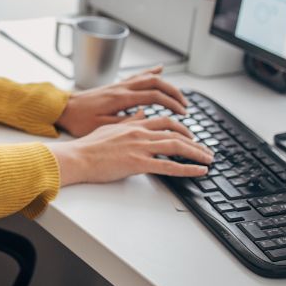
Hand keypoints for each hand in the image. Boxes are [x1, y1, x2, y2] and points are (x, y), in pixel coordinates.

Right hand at [46, 116, 212, 185]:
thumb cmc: (88, 147)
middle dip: (195, 141)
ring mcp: (140, 147)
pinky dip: (188, 168)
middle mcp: (139, 132)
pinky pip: (169, 166)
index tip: (190, 134)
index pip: (164, 121)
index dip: (180, 126)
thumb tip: (140, 114)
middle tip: (206, 149)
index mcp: (133, 124)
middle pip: (175, 133)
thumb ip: (127, 121)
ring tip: (209, 159)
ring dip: (197, 152)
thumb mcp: (109, 127)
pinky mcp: (138, 163)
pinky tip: (199, 171)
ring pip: (176, 146)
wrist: (76, 157)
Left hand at [55, 66, 189, 136]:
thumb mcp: (101, 126)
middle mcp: (121, 88)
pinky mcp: (114, 86)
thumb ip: (124, 123)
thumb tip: (145, 119)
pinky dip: (151, 72)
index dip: (171, 104)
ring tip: (178, 94)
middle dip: (173, 93)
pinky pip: (137, 75)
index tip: (183, 113)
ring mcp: (118, 85)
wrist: (61, 108)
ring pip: (147, 77)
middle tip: (185, 105)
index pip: (153, 96)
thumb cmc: (78, 120)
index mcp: (120, 98)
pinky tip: (160, 70)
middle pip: (155, 83)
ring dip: (165, 84)